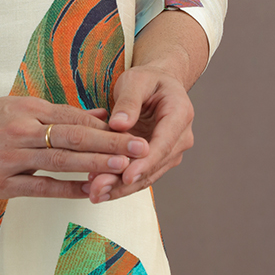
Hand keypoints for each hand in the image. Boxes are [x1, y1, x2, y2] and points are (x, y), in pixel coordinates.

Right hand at [0, 96, 149, 200]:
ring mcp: (10, 158)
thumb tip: (100, 114)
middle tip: (139, 147)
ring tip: (122, 167)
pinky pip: (40, 187)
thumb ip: (57, 113)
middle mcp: (20, 131)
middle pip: (73, 137)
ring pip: (59, 161)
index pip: (73, 117)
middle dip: (109, 142)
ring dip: (94, 165)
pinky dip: (67, 189)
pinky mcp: (0, 184)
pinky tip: (90, 191)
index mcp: (26, 109)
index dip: (105, 126)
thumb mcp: (16, 107)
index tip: (134, 130)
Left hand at [82, 65, 194, 203]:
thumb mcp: (136, 80)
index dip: (145, 163)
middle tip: (98, 189)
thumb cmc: (147, 80)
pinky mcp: (156, 160)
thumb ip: (128, 101)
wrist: (157, 85)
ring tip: (94, 194)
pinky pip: (139, 174)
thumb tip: (118, 125)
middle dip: (125, 181)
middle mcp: (180, 138)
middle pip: (153, 166)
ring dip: (120, 187)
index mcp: (180, 115)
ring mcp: (169, 151)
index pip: (163, 144)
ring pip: (145, 176)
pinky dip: (119, 183)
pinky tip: (99, 190)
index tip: (127, 176)